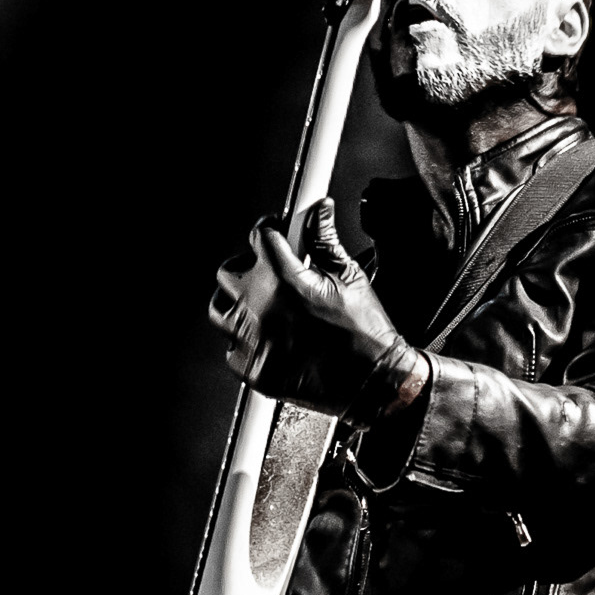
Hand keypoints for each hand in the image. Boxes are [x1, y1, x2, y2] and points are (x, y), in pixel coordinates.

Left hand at [209, 198, 427, 427]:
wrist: (374, 383)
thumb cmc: (365, 334)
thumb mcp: (349, 277)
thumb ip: (325, 240)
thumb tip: (318, 211)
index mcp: (284, 280)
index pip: (259, 237)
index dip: (270, 230)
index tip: (276, 234)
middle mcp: (261, 309)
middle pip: (229, 271)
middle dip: (249, 266)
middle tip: (270, 273)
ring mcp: (253, 341)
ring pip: (220, 309)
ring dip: (237, 303)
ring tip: (262, 305)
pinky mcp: (252, 369)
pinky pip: (231, 347)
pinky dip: (245, 340)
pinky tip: (268, 337)